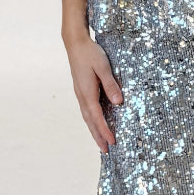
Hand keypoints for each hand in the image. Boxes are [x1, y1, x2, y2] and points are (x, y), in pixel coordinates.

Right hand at [64, 32, 122, 153]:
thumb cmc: (90, 53)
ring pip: (87, 117)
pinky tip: (96, 123)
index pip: (97, 117)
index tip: (112, 141)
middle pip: (90, 121)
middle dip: (98, 137)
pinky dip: (92, 121)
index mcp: (87, 92)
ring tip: (101, 142)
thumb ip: (111, 85)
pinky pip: (87, 110)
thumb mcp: (103, 67)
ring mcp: (80, 94)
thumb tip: (118, 102)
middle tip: (105, 151)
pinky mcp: (81, 90)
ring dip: (94, 131)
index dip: (105, 130)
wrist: (75, 43)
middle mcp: (82, 96)